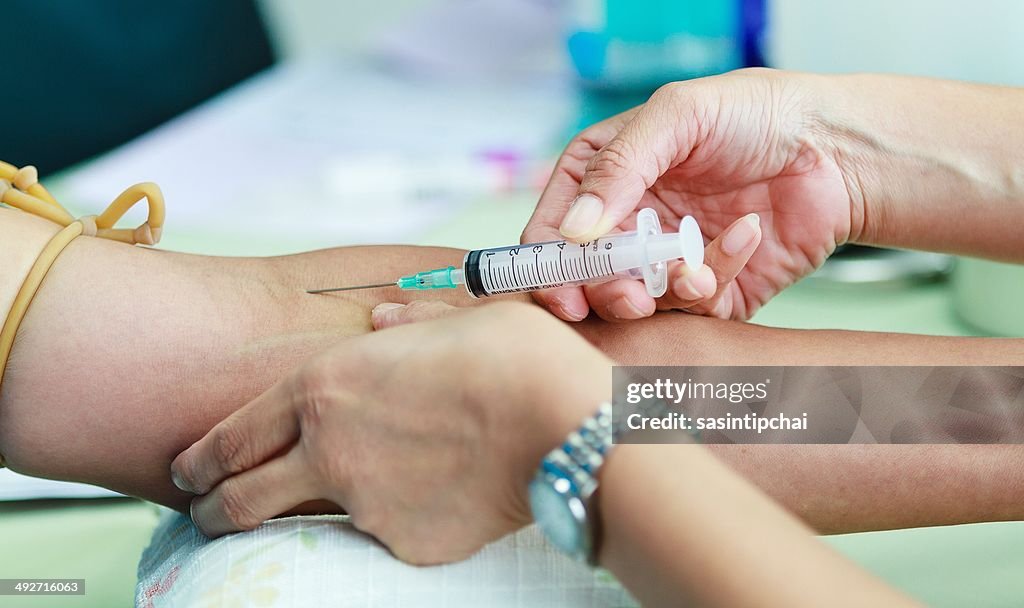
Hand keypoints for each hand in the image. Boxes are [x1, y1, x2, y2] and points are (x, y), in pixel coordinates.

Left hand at [170, 302, 609, 564]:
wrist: (564, 426)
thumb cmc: (512, 357)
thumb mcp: (453, 319)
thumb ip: (406, 322)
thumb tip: (387, 316)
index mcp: (325, 387)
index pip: (234, 435)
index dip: (201, 456)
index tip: (186, 471)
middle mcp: (328, 451)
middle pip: (240, 498)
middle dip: (210, 507)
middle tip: (204, 512)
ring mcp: (364, 505)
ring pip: (315, 518)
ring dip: (309, 511)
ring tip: (340, 498)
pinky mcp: (405, 544)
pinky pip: (387, 532)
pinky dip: (396, 518)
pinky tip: (430, 497)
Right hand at [523, 68, 857, 321]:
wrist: (835, 147)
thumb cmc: (754, 114)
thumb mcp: (678, 116)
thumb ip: (620, 168)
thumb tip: (573, 229)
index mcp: (604, 179)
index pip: (553, 232)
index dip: (549, 267)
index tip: (563, 294)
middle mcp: (629, 224)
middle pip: (588, 280)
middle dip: (606, 293)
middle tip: (631, 296)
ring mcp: (666, 259)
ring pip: (638, 302)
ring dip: (663, 291)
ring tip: (694, 268)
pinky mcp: (710, 289)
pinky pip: (694, 307)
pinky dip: (714, 281)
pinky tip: (744, 237)